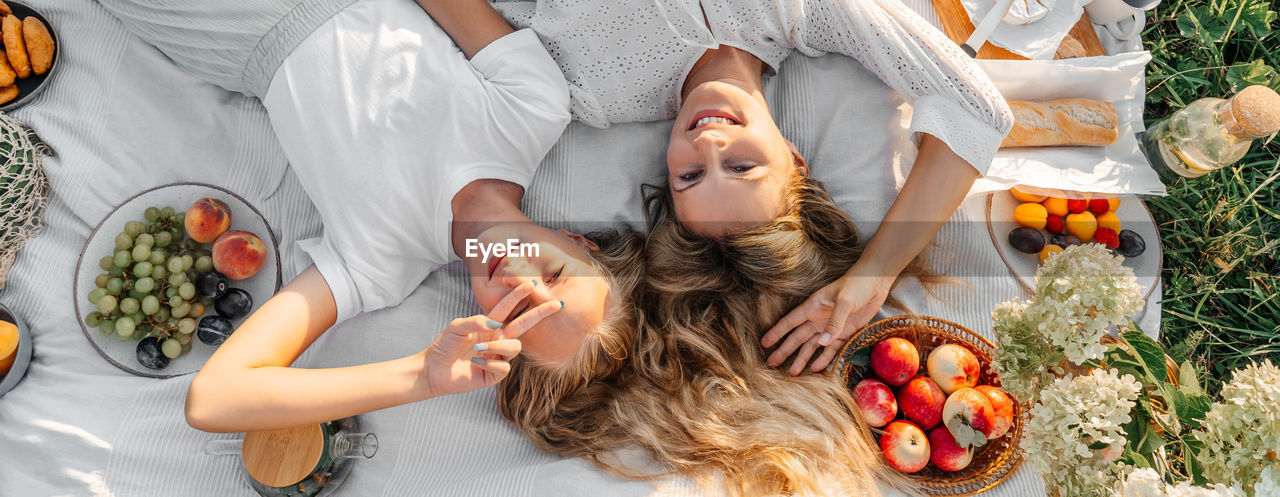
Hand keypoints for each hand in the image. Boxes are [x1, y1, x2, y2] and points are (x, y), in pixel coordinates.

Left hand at [419, 281, 560, 397]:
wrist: (433, 370)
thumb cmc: (444, 346)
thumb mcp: (456, 327)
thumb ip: (475, 320)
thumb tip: (496, 324)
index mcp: (489, 325)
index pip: (508, 308)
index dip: (519, 296)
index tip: (531, 284)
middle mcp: (497, 340)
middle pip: (524, 325)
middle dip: (540, 314)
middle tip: (556, 304)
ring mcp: (497, 357)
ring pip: (514, 348)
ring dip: (497, 346)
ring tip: (477, 349)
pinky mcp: (494, 375)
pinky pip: (504, 367)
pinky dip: (490, 364)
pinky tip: (475, 363)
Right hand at [761, 266, 893, 375]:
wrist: (876, 283)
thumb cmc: (856, 285)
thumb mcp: (844, 301)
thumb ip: (834, 322)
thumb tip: (822, 343)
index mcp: (813, 307)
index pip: (790, 322)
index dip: (777, 332)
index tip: (764, 343)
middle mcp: (818, 319)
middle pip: (798, 337)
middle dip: (784, 350)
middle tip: (771, 363)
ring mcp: (831, 327)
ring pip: (812, 346)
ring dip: (802, 359)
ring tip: (793, 373)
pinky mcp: (845, 333)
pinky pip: (832, 349)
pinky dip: (824, 358)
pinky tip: (815, 368)